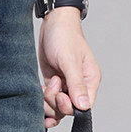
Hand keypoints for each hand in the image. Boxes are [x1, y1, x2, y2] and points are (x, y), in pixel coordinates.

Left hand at [38, 8, 101, 127]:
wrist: (52, 23)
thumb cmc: (64, 37)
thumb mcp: (70, 61)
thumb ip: (76, 85)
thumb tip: (83, 107)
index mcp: (90, 81)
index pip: (83, 107)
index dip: (69, 106)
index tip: (59, 94)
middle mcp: (79, 86)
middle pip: (68, 109)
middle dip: (55, 102)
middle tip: (51, 84)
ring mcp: (65, 86)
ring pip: (56, 108)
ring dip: (47, 101)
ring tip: (46, 84)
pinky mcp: (53, 84)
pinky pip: (49, 101)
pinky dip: (42, 100)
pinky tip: (40, 91)